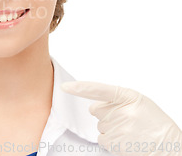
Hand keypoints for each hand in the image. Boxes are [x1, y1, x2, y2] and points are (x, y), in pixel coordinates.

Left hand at [61, 81, 180, 155]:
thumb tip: (95, 105)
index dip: (80, 88)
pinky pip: (102, 139)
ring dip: (110, 129)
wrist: (169, 146)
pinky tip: (126, 141)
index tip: (65, 87)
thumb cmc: (154, 123)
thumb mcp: (139, 103)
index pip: (99, 89)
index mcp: (128, 96)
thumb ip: (117, 100)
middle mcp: (121, 111)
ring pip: (100, 126)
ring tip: (130, 132)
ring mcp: (117, 128)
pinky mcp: (114, 143)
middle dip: (105, 114)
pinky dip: (111, 141)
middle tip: (124, 120)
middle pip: (96, 110)